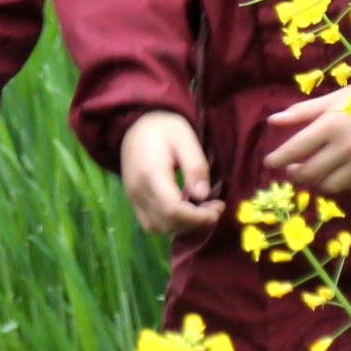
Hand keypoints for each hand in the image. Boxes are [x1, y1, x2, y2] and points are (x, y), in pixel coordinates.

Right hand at [119, 111, 220, 240]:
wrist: (135, 123)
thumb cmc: (164, 127)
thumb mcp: (186, 139)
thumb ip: (195, 167)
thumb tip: (203, 196)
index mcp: (150, 175)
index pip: (172, 210)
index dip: (198, 217)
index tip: (218, 208)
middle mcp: (137, 191)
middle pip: (166, 222)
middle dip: (195, 222)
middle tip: (215, 208)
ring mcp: (132, 197)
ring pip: (157, 227)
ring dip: (182, 225)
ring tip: (201, 210)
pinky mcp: (133, 199)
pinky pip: (150, 222)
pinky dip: (169, 223)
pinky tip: (185, 210)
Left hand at [259, 81, 350, 194]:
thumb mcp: (333, 98)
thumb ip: (302, 112)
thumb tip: (272, 121)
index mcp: (329, 126)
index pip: (294, 150)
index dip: (277, 159)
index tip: (269, 162)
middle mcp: (344, 147)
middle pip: (309, 173)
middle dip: (296, 174)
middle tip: (293, 170)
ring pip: (331, 185)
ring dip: (318, 182)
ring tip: (316, 174)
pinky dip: (345, 184)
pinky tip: (343, 174)